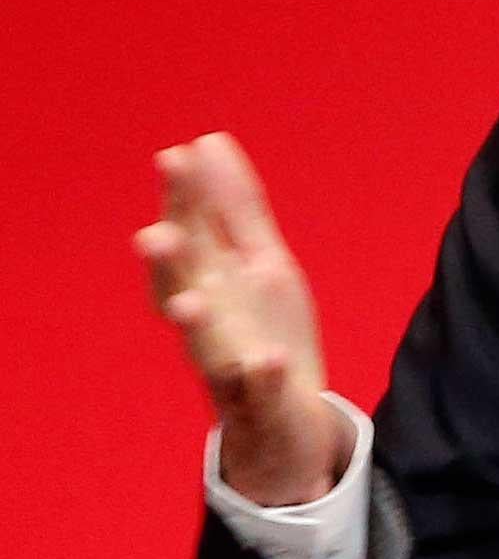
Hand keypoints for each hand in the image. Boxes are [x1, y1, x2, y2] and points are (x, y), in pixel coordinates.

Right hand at [135, 132, 351, 505]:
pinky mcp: (262, 401)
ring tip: (189, 303)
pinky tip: (268, 358)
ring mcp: (230, 365)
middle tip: (154, 234)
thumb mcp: (259, 260)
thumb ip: (235, 205)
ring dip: (195, 324)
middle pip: (182, 289)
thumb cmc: (263, 328)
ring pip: (204, 346)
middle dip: (170, 263)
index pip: (191, 235)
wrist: (284, 419)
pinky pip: (259, 390)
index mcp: (211, 282)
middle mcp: (209, 322)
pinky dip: (261, 374)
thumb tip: (208, 139)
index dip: (183, 202)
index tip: (176, 157)